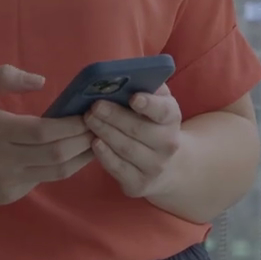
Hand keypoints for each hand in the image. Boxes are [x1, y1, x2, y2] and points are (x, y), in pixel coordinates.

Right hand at [0, 65, 95, 205]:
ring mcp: (6, 182)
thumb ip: (4, 76)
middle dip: (84, 141)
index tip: (88, 114)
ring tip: (94, 141)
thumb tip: (42, 81)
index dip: (72, 125)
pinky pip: (41, 180)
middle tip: (100, 126)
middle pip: (57, 154)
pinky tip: (68, 153)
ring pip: (56, 172)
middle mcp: (3, 160)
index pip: (44, 132)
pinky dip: (58, 167)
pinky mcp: (7, 196)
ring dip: (80, 157)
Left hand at [84, 85, 183, 199]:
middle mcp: (168, 144)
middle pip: (138, 130)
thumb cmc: (153, 124)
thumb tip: (124, 75)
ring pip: (126, 149)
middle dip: (114, 117)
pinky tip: (94, 143)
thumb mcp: (157, 102)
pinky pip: (119, 169)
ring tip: (88, 120)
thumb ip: (146, 87)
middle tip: (94, 106)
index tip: (134, 98)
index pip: (163, 111)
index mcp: (171, 118)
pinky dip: (105, 156)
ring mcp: (155, 166)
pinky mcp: (140, 184)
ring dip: (105, 133)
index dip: (149, 104)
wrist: (167, 165)